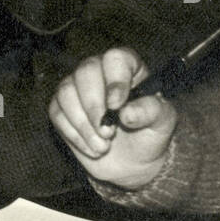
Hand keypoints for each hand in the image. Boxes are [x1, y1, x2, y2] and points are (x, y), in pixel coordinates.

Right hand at [48, 48, 176, 188]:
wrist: (132, 161)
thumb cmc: (149, 134)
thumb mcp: (162, 122)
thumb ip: (152, 111)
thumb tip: (127, 113)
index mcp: (128, 67)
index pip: (116, 58)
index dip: (115, 80)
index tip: (117, 106)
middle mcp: (100, 70)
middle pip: (86, 71)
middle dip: (94, 106)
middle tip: (109, 133)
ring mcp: (77, 87)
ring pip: (66, 91)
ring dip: (83, 124)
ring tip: (103, 146)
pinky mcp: (61, 108)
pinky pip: (56, 112)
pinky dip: (74, 134)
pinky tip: (93, 148)